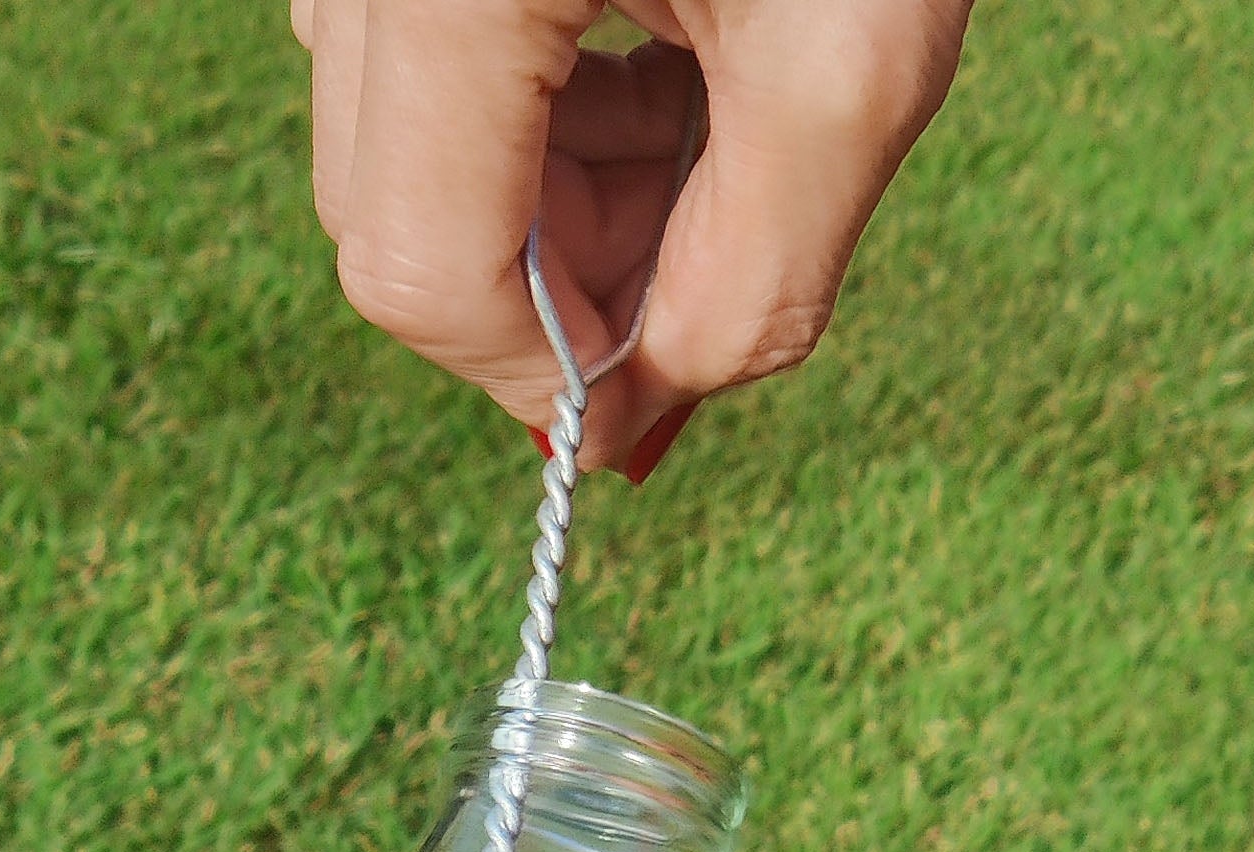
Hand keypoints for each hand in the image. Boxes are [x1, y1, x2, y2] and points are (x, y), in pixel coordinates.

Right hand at [294, 0, 973, 473]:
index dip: (539, 367)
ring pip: (401, 143)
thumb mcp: (860, 42)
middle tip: (708, 239)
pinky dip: (537, 103)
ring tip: (707, 114)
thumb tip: (655, 407)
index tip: (652, 398)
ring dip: (551, 193)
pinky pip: (418, 55)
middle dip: (553, 278)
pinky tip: (657, 46)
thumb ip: (763, 268)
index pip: (419, 265)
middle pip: (393, 215)